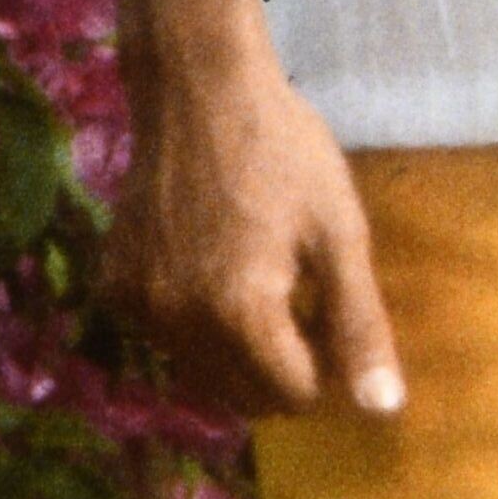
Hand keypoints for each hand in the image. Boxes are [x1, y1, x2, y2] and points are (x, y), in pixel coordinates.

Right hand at [103, 22, 403, 422]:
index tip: (328, 313)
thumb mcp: (338, 233)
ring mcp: (139, 307)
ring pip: (202, 375)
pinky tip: (209, 265)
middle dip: (281, 367)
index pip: (293, 397)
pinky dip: (193, 324)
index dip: (324, 367)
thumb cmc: (283, 152)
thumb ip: (358, 325)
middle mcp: (178, 323)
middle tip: (297, 296)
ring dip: (237, 351)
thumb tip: (382, 409)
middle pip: (244, 397)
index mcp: (240, 313)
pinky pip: (165, 339)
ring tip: (257, 279)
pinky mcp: (114, 286)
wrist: (198, 89)